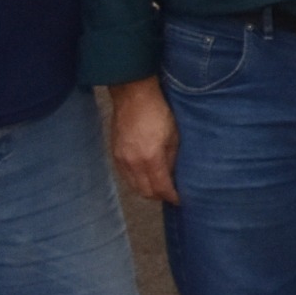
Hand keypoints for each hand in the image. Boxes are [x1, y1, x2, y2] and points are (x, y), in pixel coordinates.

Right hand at [105, 78, 178, 206]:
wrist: (133, 95)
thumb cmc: (158, 111)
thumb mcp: (174, 135)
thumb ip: (173, 159)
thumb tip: (174, 176)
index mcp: (150, 158)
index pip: (161, 188)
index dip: (172, 196)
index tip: (181, 199)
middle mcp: (133, 162)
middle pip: (146, 192)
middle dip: (159, 196)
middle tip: (171, 194)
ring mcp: (121, 159)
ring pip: (134, 186)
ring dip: (147, 189)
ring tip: (160, 187)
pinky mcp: (114, 153)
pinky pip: (125, 176)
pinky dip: (136, 180)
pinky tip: (146, 176)